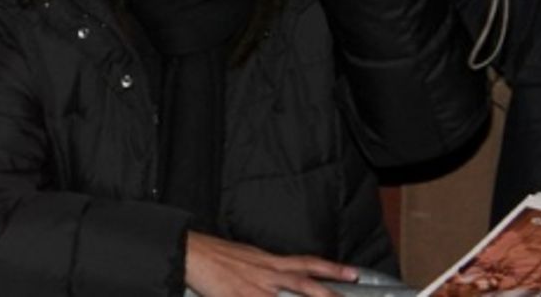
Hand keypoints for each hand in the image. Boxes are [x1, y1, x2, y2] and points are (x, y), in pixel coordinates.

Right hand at [185, 232, 356, 296]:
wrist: (188, 249)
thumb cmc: (213, 253)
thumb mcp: (245, 255)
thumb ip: (264, 266)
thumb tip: (279, 271)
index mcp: (267, 260)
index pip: (305, 263)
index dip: (330, 268)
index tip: (351, 273)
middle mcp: (265, 272)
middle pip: (305, 281)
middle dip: (330, 291)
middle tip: (351, 289)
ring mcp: (254, 287)